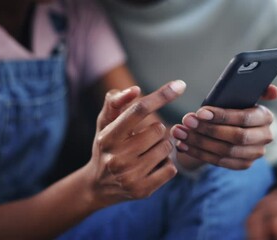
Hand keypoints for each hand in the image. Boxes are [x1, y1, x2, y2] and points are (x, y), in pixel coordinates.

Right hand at [87, 80, 185, 207]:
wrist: (97, 187)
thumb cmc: (106, 147)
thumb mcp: (105, 123)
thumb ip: (116, 102)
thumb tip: (135, 90)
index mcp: (108, 137)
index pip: (139, 110)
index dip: (161, 96)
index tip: (180, 85)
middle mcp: (118, 157)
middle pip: (159, 130)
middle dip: (156, 131)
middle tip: (144, 139)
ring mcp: (130, 176)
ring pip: (167, 148)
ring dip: (162, 147)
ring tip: (147, 152)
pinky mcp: (143, 190)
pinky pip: (171, 168)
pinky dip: (166, 164)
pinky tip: (152, 166)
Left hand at [170, 84, 276, 169]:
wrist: (230, 124)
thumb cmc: (233, 104)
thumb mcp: (241, 93)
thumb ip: (257, 86)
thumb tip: (274, 91)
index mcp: (266, 116)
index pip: (244, 118)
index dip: (222, 116)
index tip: (200, 112)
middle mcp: (265, 137)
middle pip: (235, 137)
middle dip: (208, 129)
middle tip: (186, 122)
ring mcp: (254, 154)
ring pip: (225, 151)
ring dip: (199, 142)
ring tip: (179, 132)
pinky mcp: (242, 165)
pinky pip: (219, 162)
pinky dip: (198, 154)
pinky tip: (182, 145)